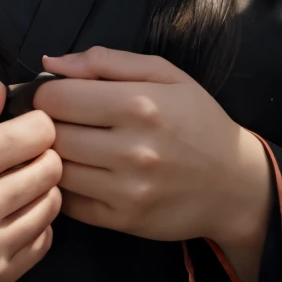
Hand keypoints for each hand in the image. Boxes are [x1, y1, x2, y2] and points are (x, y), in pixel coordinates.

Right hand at [0, 79, 62, 281]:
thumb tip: (0, 89)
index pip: (36, 132)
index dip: (36, 124)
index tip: (26, 128)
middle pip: (51, 166)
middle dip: (43, 155)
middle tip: (24, 158)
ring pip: (53, 202)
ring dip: (41, 190)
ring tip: (18, 186)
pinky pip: (45, 239)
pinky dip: (36, 224)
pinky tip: (13, 216)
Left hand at [36, 48, 271, 281]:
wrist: (234, 184)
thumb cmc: (197, 121)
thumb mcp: (165, 74)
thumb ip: (106, 61)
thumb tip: (51, 62)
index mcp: (138, 103)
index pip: (57, 97)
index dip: (47, 93)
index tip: (55, 95)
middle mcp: (131, 148)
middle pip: (52, 134)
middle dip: (47, 124)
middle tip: (60, 121)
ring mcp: (126, 189)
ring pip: (57, 169)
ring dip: (55, 156)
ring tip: (72, 146)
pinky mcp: (124, 220)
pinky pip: (70, 203)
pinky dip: (67, 188)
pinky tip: (84, 173)